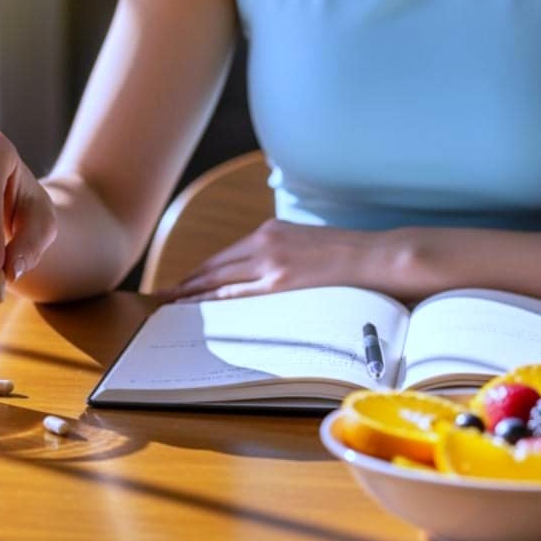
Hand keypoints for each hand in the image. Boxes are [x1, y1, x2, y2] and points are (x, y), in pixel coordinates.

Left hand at [155, 219, 372, 302]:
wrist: (377, 255)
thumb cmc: (348, 255)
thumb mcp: (306, 244)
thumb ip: (282, 255)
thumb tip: (266, 277)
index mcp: (271, 230)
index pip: (225, 255)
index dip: (200, 271)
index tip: (181, 283)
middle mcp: (265, 242)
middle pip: (215, 266)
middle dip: (187, 283)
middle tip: (162, 296)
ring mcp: (272, 262)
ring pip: (220, 281)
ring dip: (193, 294)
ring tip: (171, 306)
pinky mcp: (281, 281)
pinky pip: (239, 295)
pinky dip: (214, 302)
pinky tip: (199, 310)